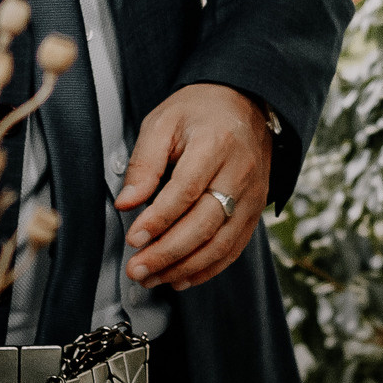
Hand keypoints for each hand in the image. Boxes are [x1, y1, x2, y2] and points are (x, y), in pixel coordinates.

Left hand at [117, 83, 273, 291]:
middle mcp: (240, 173)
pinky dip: (207, 270)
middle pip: (204, 223)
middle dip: (167, 253)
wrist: (246, 104)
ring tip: (152, 278)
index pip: (186, 191)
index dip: (158, 220)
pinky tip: (181, 278)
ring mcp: (252, 195)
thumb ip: (145, 162)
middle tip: (137, 269)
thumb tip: (127, 203)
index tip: (133, 238)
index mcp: (216, 144)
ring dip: (184, 268)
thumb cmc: (200, 112)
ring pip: (221, 244)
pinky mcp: (256, 211)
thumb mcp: (164, 121)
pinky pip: (234, 249)